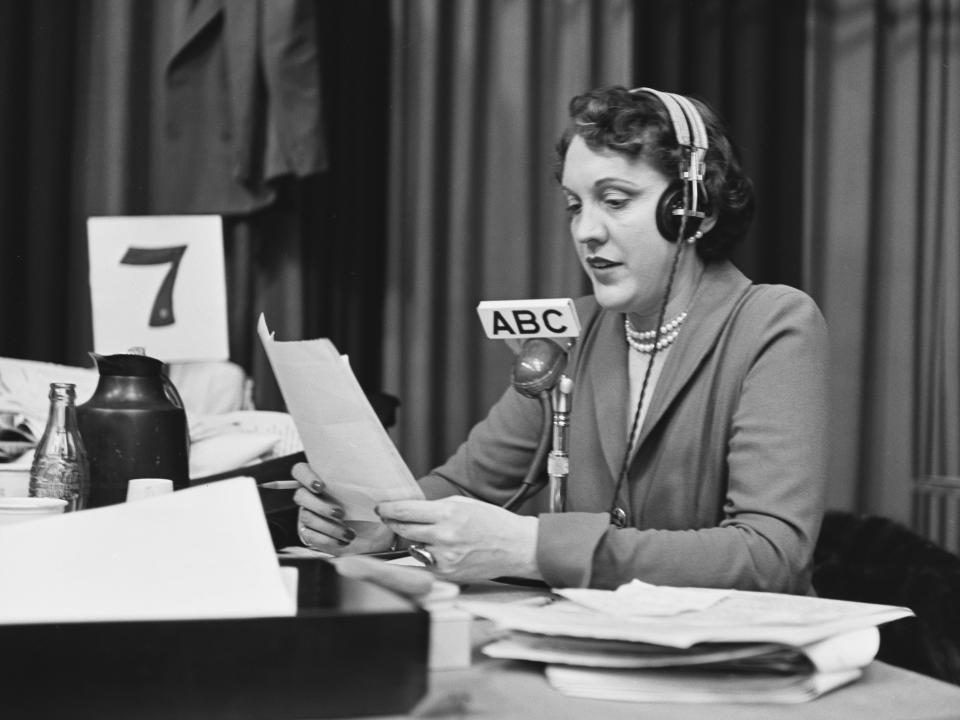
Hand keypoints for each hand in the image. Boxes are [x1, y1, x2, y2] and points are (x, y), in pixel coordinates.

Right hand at [291, 463, 392, 554]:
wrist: (374, 534)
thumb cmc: (370, 507)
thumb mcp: (371, 493)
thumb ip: (363, 482)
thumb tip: (370, 477)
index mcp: (321, 479)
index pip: (301, 471)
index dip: (306, 476)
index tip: (321, 486)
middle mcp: (311, 496)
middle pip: (300, 495)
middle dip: (321, 506)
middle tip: (340, 513)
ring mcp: (308, 514)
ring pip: (306, 517)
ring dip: (329, 526)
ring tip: (349, 533)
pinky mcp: (310, 533)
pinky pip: (310, 536)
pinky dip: (328, 540)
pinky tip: (342, 541)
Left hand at [376, 496, 540, 582]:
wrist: (516, 547)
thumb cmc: (493, 522)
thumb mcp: (464, 504)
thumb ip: (436, 508)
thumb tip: (409, 510)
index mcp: (448, 513)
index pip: (405, 511)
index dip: (388, 509)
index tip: (381, 508)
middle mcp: (444, 536)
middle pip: (403, 529)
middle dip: (393, 523)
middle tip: (389, 518)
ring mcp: (444, 558)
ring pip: (412, 547)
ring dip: (414, 541)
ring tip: (432, 536)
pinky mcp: (447, 574)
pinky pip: (424, 564)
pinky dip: (425, 556)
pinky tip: (437, 551)